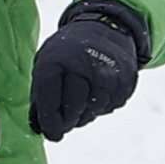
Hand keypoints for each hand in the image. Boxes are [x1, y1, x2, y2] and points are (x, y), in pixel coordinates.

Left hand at [27, 0, 145, 141]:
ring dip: (84, 115)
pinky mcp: (125, 79)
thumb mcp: (48, 63)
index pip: (50, 99)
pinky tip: (96, 94)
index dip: (49, 121)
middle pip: (73, 108)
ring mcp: (107, 71)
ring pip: (93, 110)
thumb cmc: (69, 53)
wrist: (105, 29)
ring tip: (80, 104)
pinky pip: (110, 106)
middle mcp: (84, 63)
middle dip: (67, 121)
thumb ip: (42, 95)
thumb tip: (39, 128)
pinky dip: (101, 107)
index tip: (51, 134)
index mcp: (57, 59)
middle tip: (64, 124)